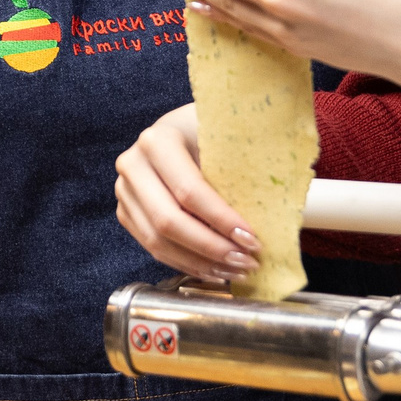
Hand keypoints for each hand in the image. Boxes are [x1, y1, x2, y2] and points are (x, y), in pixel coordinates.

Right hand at [114, 103, 259, 281]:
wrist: (184, 130)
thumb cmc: (213, 134)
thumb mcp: (227, 136)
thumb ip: (244, 165)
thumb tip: (276, 214)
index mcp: (158, 140)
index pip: (189, 190)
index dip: (221, 220)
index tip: (252, 239)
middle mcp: (132, 164)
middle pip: (168, 220)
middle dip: (212, 247)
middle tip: (246, 261)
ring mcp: (124, 190)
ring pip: (157, 240)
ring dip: (200, 262)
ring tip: (235, 270)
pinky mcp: (126, 212)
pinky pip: (152, 247)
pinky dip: (185, 263)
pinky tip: (213, 269)